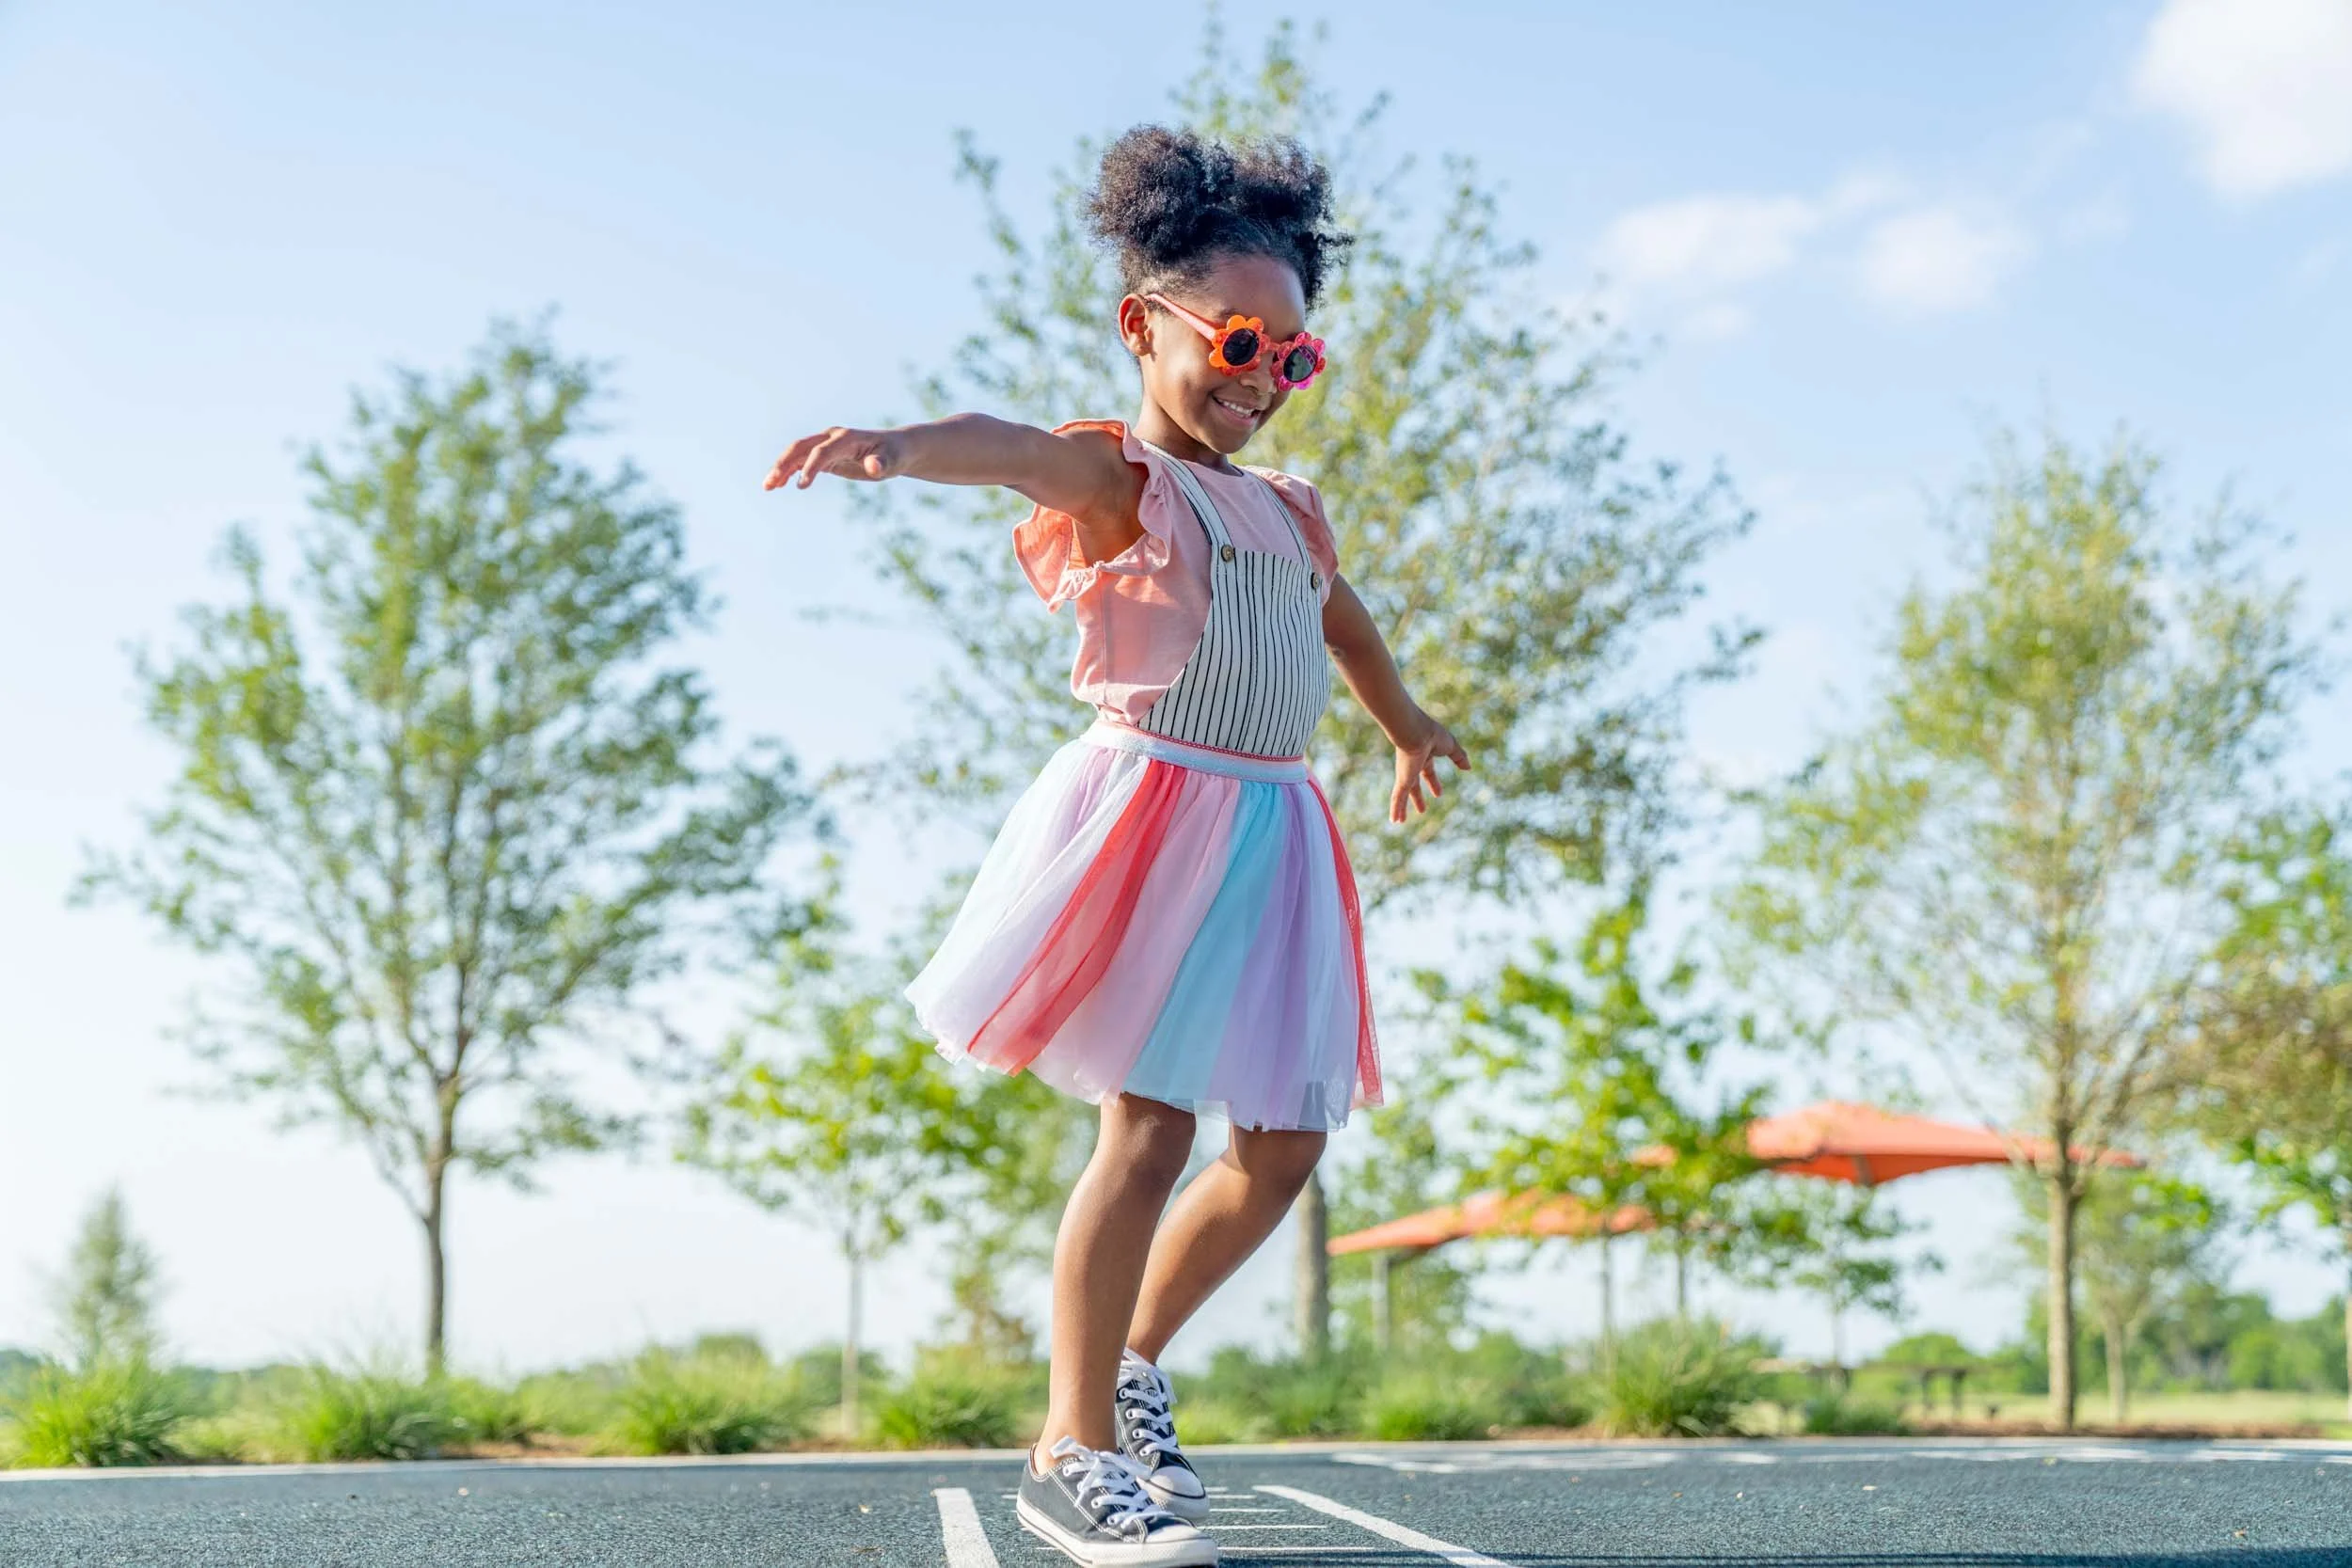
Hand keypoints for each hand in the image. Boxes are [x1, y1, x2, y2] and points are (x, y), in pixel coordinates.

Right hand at [762, 426, 903, 490]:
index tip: (801, 486)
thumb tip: (874, 466)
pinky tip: (778, 485)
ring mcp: (826, 445)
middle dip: (785, 464)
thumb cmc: (895, 455)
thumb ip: (882, 463)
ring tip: (767, 487)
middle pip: (802, 447)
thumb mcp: (893, 460)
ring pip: (797, 453)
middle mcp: (832, 438)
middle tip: (771, 483)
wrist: (896, 449)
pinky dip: (790, 471)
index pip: (823, 451)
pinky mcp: (825, 455)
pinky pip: (802, 461)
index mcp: (846, 438)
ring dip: (781, 468)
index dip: (811, 467)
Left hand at [1389, 712, 1470, 822]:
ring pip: (1403, 795)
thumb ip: (1459, 757)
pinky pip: (1398, 798)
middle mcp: (1413, 766)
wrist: (1416, 732)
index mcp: (1424, 756)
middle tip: (1422, 810)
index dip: (1433, 783)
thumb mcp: (1451, 746)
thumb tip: (1468, 767)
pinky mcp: (1402, 780)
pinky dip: (1396, 809)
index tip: (1438, 794)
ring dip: (1402, 809)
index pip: (1428, 772)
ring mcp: (1406, 774)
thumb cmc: (1432, 735)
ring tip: (1399, 822)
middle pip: (1414, 786)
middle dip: (1417, 798)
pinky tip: (1394, 821)